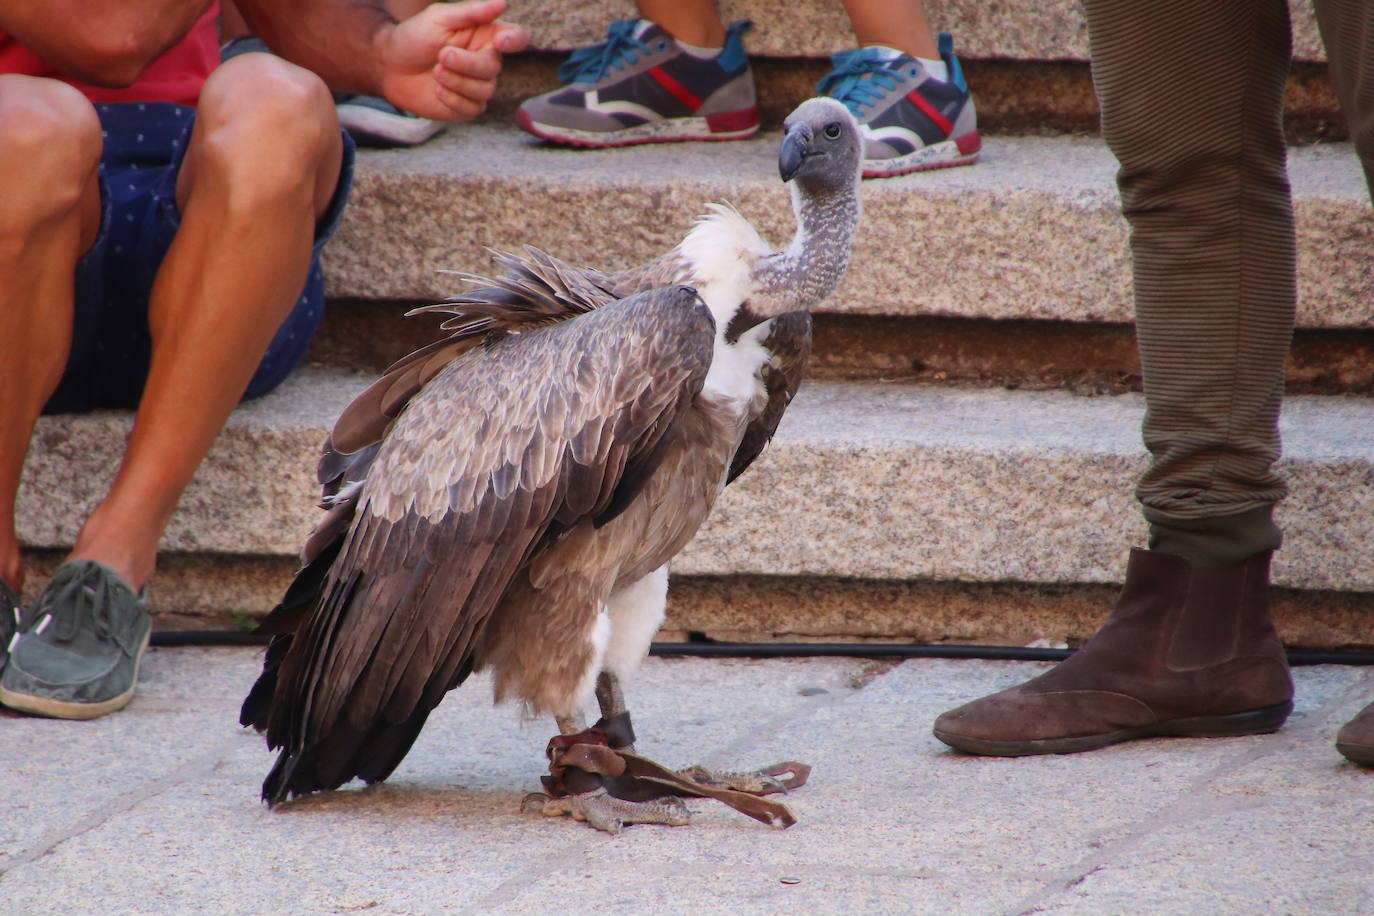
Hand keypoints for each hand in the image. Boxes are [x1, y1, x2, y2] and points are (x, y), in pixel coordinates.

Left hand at [377, 0, 527, 121]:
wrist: (390, 67)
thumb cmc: (415, 37)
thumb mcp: (440, 18)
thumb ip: (472, 12)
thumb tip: (503, 3)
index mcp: (485, 36)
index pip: (516, 38)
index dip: (514, 41)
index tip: (500, 42)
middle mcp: (486, 62)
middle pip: (494, 68)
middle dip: (466, 64)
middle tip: (442, 56)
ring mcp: (478, 87)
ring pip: (484, 91)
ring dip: (455, 82)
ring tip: (435, 72)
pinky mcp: (467, 108)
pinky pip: (472, 109)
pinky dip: (451, 99)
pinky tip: (436, 89)